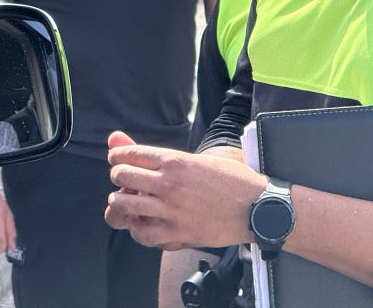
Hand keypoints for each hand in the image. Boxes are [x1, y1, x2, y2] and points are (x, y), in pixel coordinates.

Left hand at [105, 130, 266, 249]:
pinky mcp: (177, 234)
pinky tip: (143, 223)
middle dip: (118, 177)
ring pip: (124, 206)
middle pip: (122, 177)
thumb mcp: (196, 158)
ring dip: (121, 202)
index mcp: (175, 161)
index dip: (117, 156)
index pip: (129, 155)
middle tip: (124, 180)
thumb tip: (116, 138)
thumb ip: (155, 152)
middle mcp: (169, 184)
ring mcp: (171, 211)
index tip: (116, 158)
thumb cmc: (231, 179)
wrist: (257, 207)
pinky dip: (137, 229)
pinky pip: (141, 234)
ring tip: (128, 201)